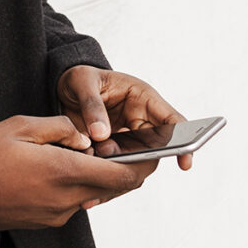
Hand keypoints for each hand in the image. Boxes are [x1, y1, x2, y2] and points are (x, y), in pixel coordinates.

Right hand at [0, 114, 159, 229]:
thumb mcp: (23, 127)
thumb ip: (62, 128)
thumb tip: (86, 137)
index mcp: (65, 172)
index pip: (121, 176)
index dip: (143, 166)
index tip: (154, 154)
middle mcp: (67, 199)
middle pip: (112, 188)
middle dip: (124, 169)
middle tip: (128, 150)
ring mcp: (57, 214)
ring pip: (93, 194)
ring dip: (98, 177)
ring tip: (90, 154)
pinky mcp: (46, 221)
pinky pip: (73, 202)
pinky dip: (78, 186)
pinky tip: (63, 168)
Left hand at [57, 66, 192, 172]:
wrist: (63, 87)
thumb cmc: (79, 77)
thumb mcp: (82, 82)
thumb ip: (92, 106)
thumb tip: (101, 135)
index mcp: (143, 98)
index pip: (173, 121)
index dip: (184, 142)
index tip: (184, 163)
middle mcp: (141, 119)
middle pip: (155, 148)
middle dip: (136, 157)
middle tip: (106, 151)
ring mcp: (129, 137)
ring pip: (136, 160)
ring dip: (117, 163)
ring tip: (92, 150)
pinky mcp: (115, 149)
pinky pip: (118, 165)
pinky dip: (106, 170)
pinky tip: (88, 164)